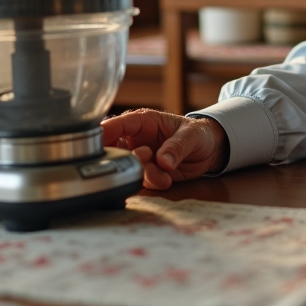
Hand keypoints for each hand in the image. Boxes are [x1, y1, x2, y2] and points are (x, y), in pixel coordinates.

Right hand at [101, 109, 227, 190]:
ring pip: (128, 169)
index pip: (117, 124)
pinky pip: (141, 182)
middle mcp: (137, 140)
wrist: (209, 151)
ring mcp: (140, 158)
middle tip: (147, 159)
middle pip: (115, 151)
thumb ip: (176, 147)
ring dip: (146, 175)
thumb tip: (163, 161)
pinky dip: (154, 184)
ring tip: (165, 175)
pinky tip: (168, 179)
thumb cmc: (198, 133)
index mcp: (143, 121)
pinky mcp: (147, 174)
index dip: (104, 133)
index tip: (96, 146)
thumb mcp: (191, 135)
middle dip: (128, 160)